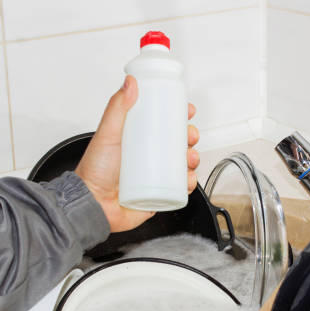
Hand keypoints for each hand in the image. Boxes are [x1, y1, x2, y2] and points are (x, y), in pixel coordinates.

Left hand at [75, 75, 200, 232]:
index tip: (186, 110)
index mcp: (137, 139)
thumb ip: (117, 107)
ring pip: (183, 164)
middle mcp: (148, 156)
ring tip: (189, 158)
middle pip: (177, 142)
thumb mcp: (107, 134)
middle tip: (190, 136)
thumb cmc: (94, 172)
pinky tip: (187, 179)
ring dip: (193, 158)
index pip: (162, 123)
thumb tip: (130, 83)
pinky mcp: (160, 194)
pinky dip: (189, 183)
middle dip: (190, 137)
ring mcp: (155, 175)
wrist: (92, 205)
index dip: (177, 115)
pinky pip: (180, 188)